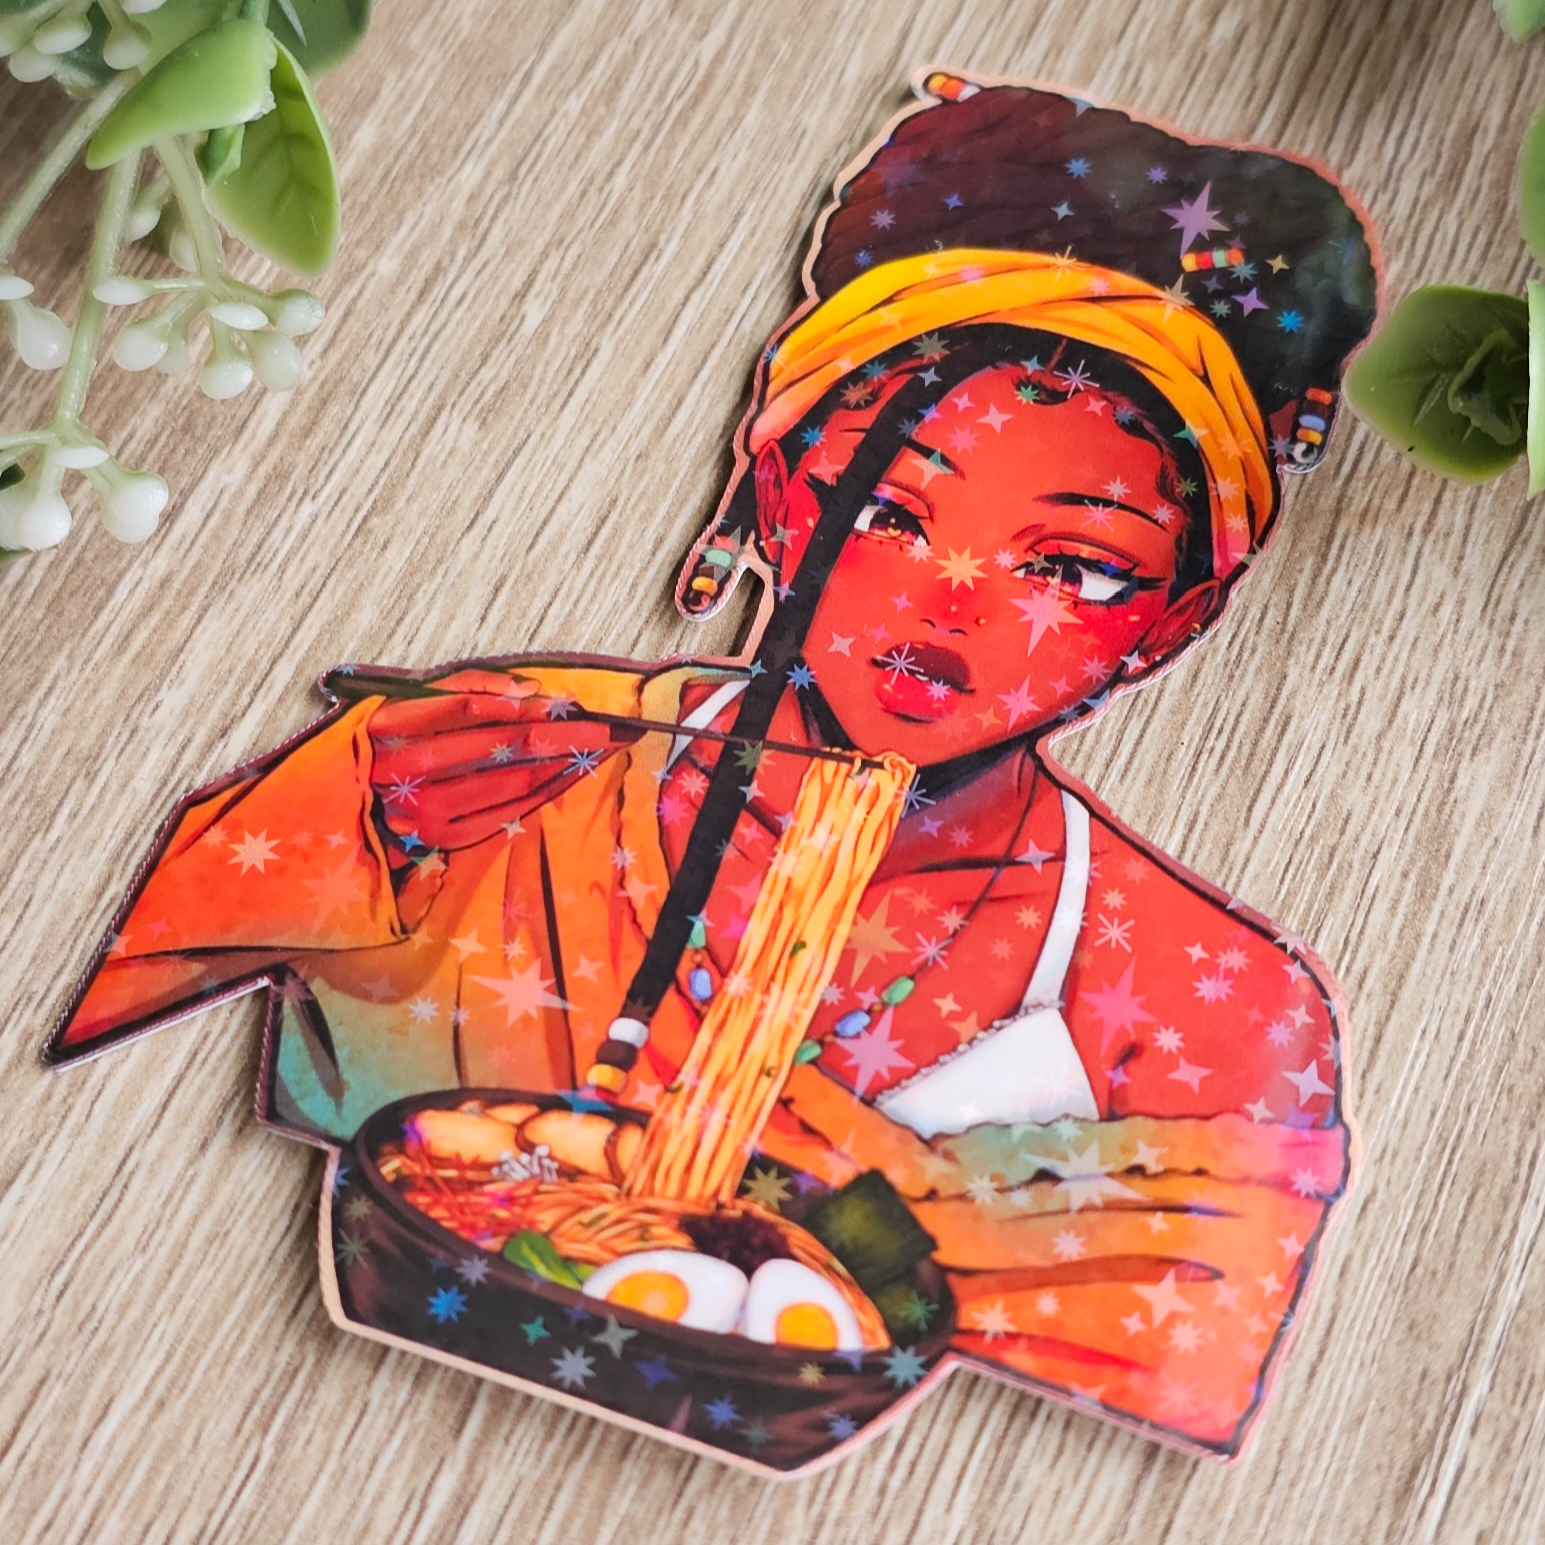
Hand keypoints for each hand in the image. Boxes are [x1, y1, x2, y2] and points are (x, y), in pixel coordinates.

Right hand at [367, 671, 624, 849]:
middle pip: (501, 744)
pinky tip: (568, 777)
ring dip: (560, 763)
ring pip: (509, 780)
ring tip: (596, 750)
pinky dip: (542, 792)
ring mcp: (423, 809)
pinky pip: (506, 812)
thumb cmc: (381, 748)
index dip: (524, 701)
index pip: (467, 705)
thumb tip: (529, 690)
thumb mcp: (403, 704)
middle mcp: (404, 770)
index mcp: (388, 725)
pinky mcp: (441, 838)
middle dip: (562, 734)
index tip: (568, 700)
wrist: (337, 815)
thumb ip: (463, 687)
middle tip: (606, 728)